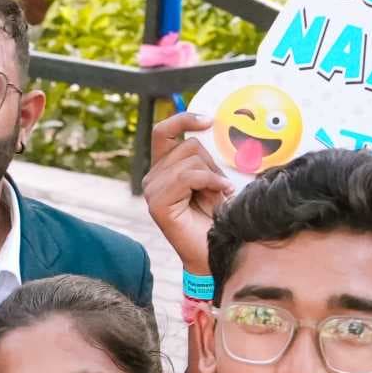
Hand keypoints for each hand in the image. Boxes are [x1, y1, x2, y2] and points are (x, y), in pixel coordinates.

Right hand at [143, 105, 229, 280]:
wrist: (216, 253)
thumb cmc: (218, 218)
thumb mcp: (214, 180)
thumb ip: (207, 158)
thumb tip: (214, 127)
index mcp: (163, 168)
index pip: (164, 131)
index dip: (184, 119)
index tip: (209, 120)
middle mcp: (153, 178)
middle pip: (187, 146)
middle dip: (212, 163)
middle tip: (220, 187)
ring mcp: (152, 191)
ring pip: (190, 160)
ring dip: (212, 177)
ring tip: (217, 197)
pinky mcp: (157, 205)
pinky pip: (187, 177)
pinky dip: (209, 182)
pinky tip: (219, 196)